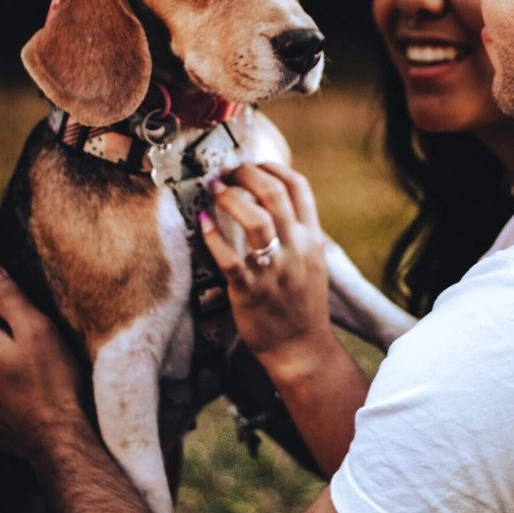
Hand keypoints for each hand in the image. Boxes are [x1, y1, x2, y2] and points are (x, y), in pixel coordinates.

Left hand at [200, 162, 333, 371]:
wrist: (301, 348)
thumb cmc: (302, 303)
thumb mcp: (311, 260)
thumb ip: (297, 232)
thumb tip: (274, 203)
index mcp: (311, 237)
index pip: (298, 187)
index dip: (272, 167)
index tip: (253, 165)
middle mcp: (295, 248)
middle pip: (274, 193)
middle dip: (246, 174)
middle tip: (227, 173)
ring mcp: (273, 269)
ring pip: (256, 219)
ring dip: (230, 197)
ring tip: (214, 189)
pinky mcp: (250, 290)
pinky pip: (228, 258)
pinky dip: (212, 236)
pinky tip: (202, 222)